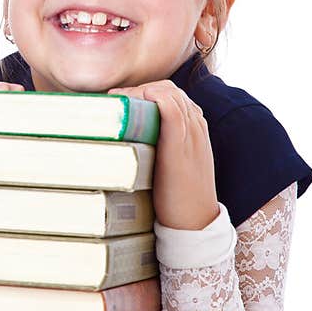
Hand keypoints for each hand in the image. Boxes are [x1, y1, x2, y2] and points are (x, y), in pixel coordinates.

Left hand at [108, 81, 218, 229]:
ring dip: (139, 92)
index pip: (172, 94)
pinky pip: (172, 110)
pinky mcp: (181, 147)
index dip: (144, 91)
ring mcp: (191, 134)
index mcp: (195, 128)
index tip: (121, 101)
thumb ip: (157, 147)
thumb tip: (127, 140)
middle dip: (139, 89)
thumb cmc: (178, 196)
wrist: (194, 222)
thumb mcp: (171, 164)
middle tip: (115, 101)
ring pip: (169, 93)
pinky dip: (153, 98)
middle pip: (169, 89)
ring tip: (118, 104)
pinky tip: (134, 105)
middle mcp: (196, 126)